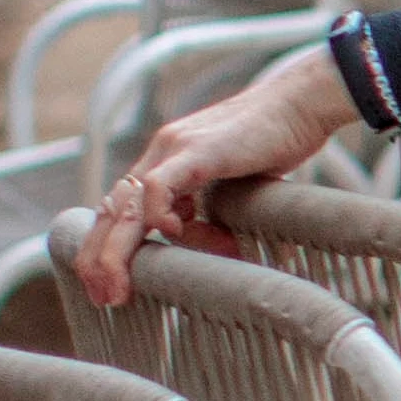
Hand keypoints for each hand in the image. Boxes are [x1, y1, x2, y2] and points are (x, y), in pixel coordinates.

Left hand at [74, 47, 358, 307]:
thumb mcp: (234, 188)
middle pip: (111, 211)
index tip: (108, 286)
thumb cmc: (278, 143)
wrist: (302, 103)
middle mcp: (159, 153)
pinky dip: (157, 215)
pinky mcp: (198, 150)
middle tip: (102, 297)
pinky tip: (174, 234)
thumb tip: (217, 248)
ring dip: (117, 251)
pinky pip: (160, 186)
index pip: (119, 210)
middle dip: (98, 258)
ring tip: (122, 286)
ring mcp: (174, 148)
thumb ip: (215, 213)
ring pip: (126, 204)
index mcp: (164, 162)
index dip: (106, 249)